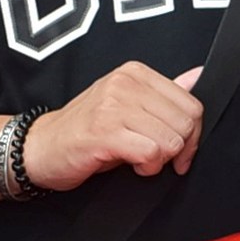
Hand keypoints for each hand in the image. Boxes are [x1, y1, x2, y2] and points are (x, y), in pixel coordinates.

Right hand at [21, 58, 204, 189]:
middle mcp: (124, 83)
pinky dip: (148, 167)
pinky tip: (133, 165)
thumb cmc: (87, 130)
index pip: (191, 103)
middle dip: (179, 150)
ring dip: (161, 160)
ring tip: (139, 159)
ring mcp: (113, 106)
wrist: (41, 147)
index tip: (179, 150)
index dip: (192, 135)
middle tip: (157, 158)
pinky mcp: (105, 132)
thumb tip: (198, 76)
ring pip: (171, 140)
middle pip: (186, 123)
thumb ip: (163, 94)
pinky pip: (152, 153)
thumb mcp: (128, 106)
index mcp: (135, 73)